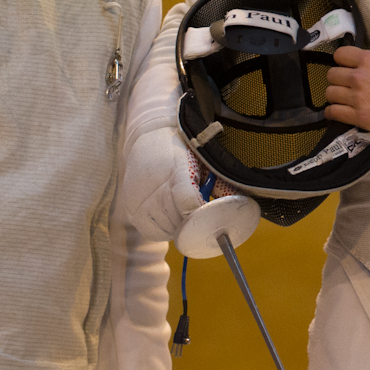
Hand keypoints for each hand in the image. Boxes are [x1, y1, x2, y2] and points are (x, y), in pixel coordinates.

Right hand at [119, 125, 232, 240]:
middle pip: (178, 220)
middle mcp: (154, 185)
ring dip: (178, 227)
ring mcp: (139, 197)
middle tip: (199, 213)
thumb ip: (219, 184)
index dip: (202, 213)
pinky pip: (151, 231)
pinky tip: (170, 216)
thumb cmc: (182, 150)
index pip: (188, 203)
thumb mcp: (203, 162)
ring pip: (166, 228)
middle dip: (193, 222)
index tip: (210, 214)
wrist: (148, 139)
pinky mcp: (131, 206)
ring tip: (183, 212)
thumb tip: (238, 205)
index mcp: (176, 170)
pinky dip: (164, 229)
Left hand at [326, 45, 369, 138]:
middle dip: (338, 80)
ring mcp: (358, 98)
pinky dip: (333, 113)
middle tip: (346, 87)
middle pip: (331, 75)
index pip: (339, 55)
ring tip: (344, 101)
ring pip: (330, 93)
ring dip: (336, 96)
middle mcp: (360, 76)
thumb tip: (359, 72)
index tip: (345, 68)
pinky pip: (333, 112)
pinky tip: (340, 113)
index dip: (342, 62)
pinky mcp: (360, 117)